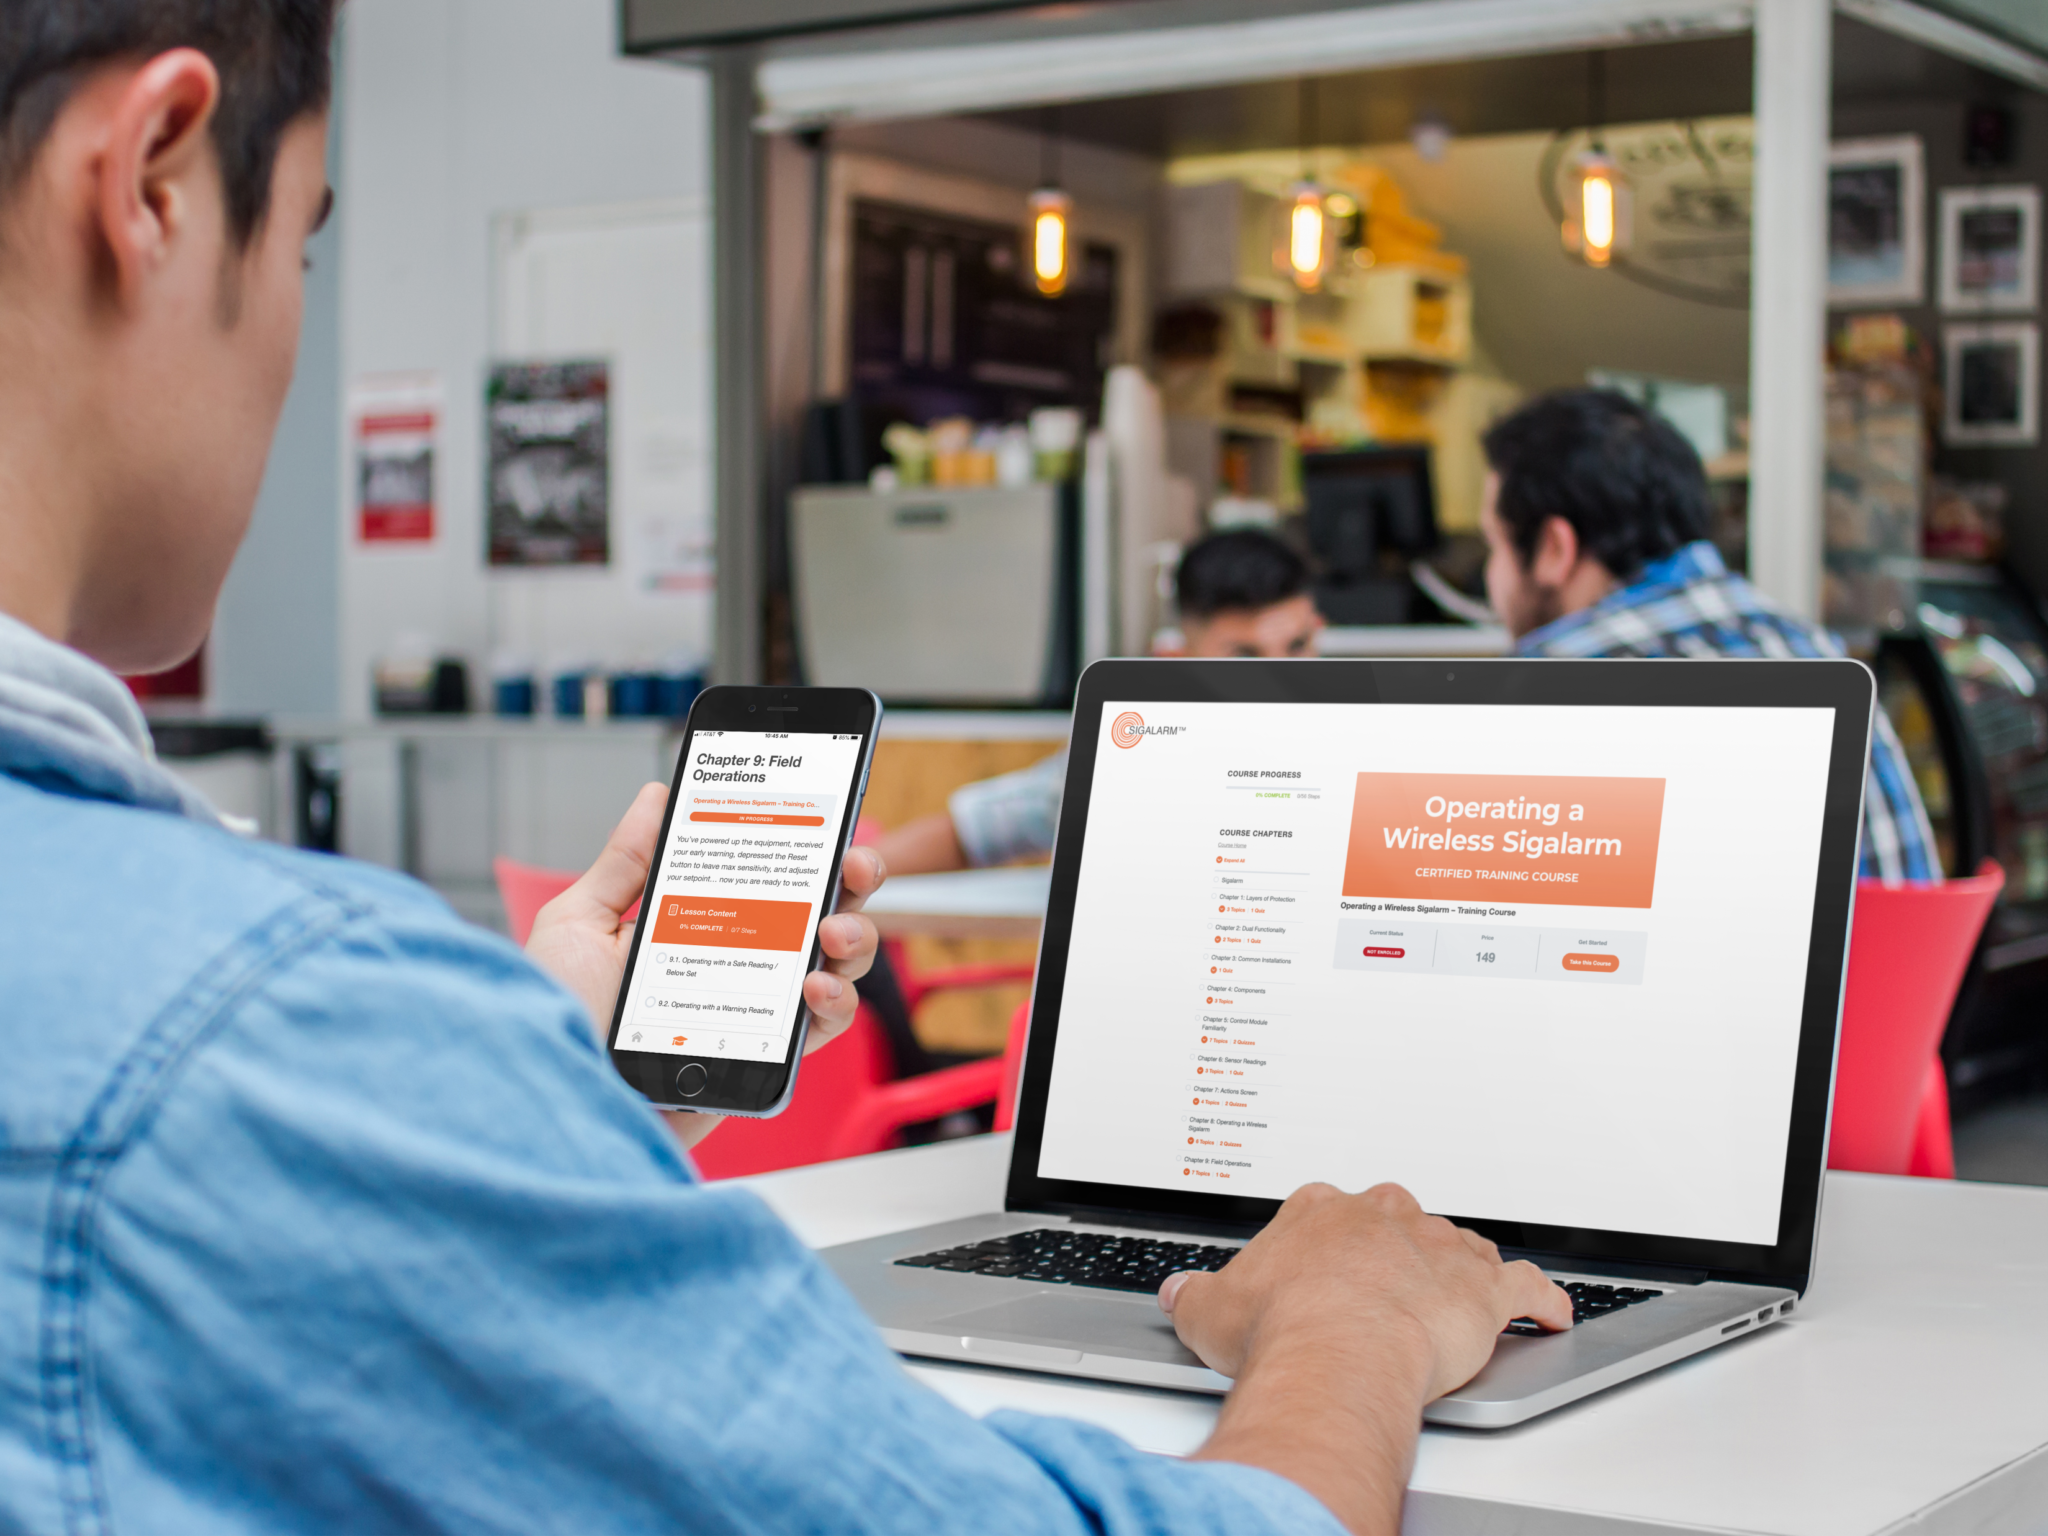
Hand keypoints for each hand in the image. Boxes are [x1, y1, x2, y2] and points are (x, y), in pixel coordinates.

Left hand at [523, 783, 886, 1148]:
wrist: (557, 1102)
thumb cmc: (554, 1020)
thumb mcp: (578, 925)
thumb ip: (624, 863)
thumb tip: (656, 796)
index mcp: (698, 922)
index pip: (765, 874)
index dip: (804, 844)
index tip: (824, 815)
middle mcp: (737, 962)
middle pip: (818, 909)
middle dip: (851, 879)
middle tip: (852, 865)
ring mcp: (756, 1008)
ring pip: (837, 963)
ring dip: (854, 937)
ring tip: (832, 933)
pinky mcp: (765, 1055)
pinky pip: (824, 1026)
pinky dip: (836, 1001)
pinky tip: (813, 986)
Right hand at [1167, 1182, 1568, 1535]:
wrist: (1336, 1353)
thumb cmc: (1280, 1329)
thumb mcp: (1208, 1310)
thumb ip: (1194, 1296)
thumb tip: (1177, 1294)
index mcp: (1319, 1211)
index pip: (1331, 1213)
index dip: (1332, 1245)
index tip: (1329, 1268)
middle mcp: (1382, 1216)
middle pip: (1398, 1222)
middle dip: (1397, 1249)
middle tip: (1387, 1287)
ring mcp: (1436, 1247)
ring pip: (1461, 1248)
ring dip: (1462, 1270)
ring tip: (1461, 1300)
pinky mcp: (1482, 1289)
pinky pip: (1526, 1286)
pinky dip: (1542, 1300)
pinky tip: (1551, 1312)